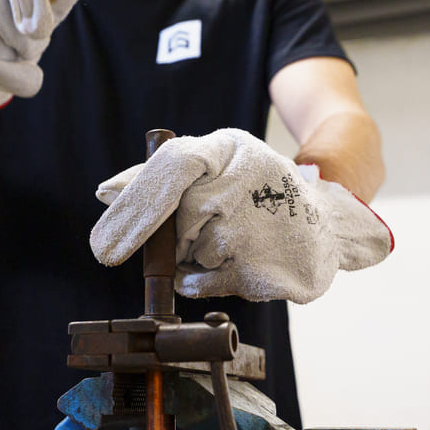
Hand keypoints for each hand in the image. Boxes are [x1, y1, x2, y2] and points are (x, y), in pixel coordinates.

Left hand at [90, 129, 391, 303]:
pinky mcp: (260, 269)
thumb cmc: (257, 188)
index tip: (103, 248)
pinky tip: (233, 261)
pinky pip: (199, 282)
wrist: (326, 222)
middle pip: (174, 222)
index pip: (172, 167)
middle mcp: (244, 182)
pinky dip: (202, 279)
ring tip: (234, 240)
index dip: (135, 206)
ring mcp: (255, 227)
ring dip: (194, 256)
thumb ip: (157, 174)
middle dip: (176, 234)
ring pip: (187, 254)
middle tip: (209, 225)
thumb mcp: (215, 162)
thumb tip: (105, 193)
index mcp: (228, 148)